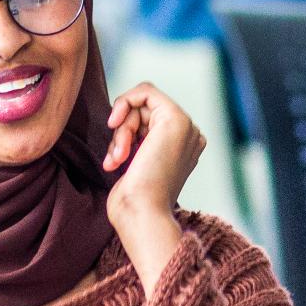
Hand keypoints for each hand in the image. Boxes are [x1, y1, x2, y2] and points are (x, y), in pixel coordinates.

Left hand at [102, 84, 203, 294]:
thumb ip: (138, 143)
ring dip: (122, 130)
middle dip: (124, 132)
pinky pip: (145, 91)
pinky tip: (114, 123)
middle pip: (147, 112)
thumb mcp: (135, 166)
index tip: (115, 154)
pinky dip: (124, 103)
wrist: (142, 214)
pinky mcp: (175, 119)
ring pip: (143, 106)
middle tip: (115, 159)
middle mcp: (191, 136)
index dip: (130, 131)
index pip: (154, 122)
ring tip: (117, 158)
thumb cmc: (134, 201)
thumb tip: (120, 123)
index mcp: (186, 148)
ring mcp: (187, 127)